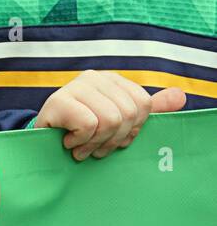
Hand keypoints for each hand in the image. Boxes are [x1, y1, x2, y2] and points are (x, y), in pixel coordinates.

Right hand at [35, 70, 184, 160]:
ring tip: (82, 147)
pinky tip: (69, 142)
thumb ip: (150, 109)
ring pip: (109, 120)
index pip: (142, 105)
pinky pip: (88, 124)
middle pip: (127, 114)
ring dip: (95, 143)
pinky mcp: (58, 100)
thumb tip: (181, 95)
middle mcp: (94, 77)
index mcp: (112, 80)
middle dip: (113, 140)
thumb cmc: (83, 132)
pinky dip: (81, 141)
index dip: (132, 130)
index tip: (113, 138)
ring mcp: (74, 86)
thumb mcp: (120, 121)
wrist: (43, 143)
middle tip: (96, 147)